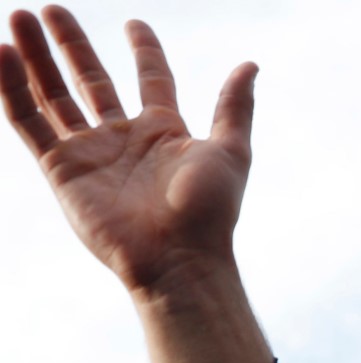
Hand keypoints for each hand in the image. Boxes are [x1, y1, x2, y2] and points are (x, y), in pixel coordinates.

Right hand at [3, 8, 257, 292]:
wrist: (178, 256)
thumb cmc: (209, 210)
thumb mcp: (230, 150)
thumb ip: (235, 106)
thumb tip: (251, 65)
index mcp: (165, 132)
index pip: (151, 80)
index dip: (144, 51)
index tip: (134, 23)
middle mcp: (124, 139)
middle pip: (90, 81)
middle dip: (69, 46)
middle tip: (49, 9)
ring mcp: (89, 153)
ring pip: (54, 96)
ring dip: (34, 58)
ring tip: (18, 18)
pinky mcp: (61, 169)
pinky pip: (29, 122)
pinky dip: (12, 88)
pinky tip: (1, 52)